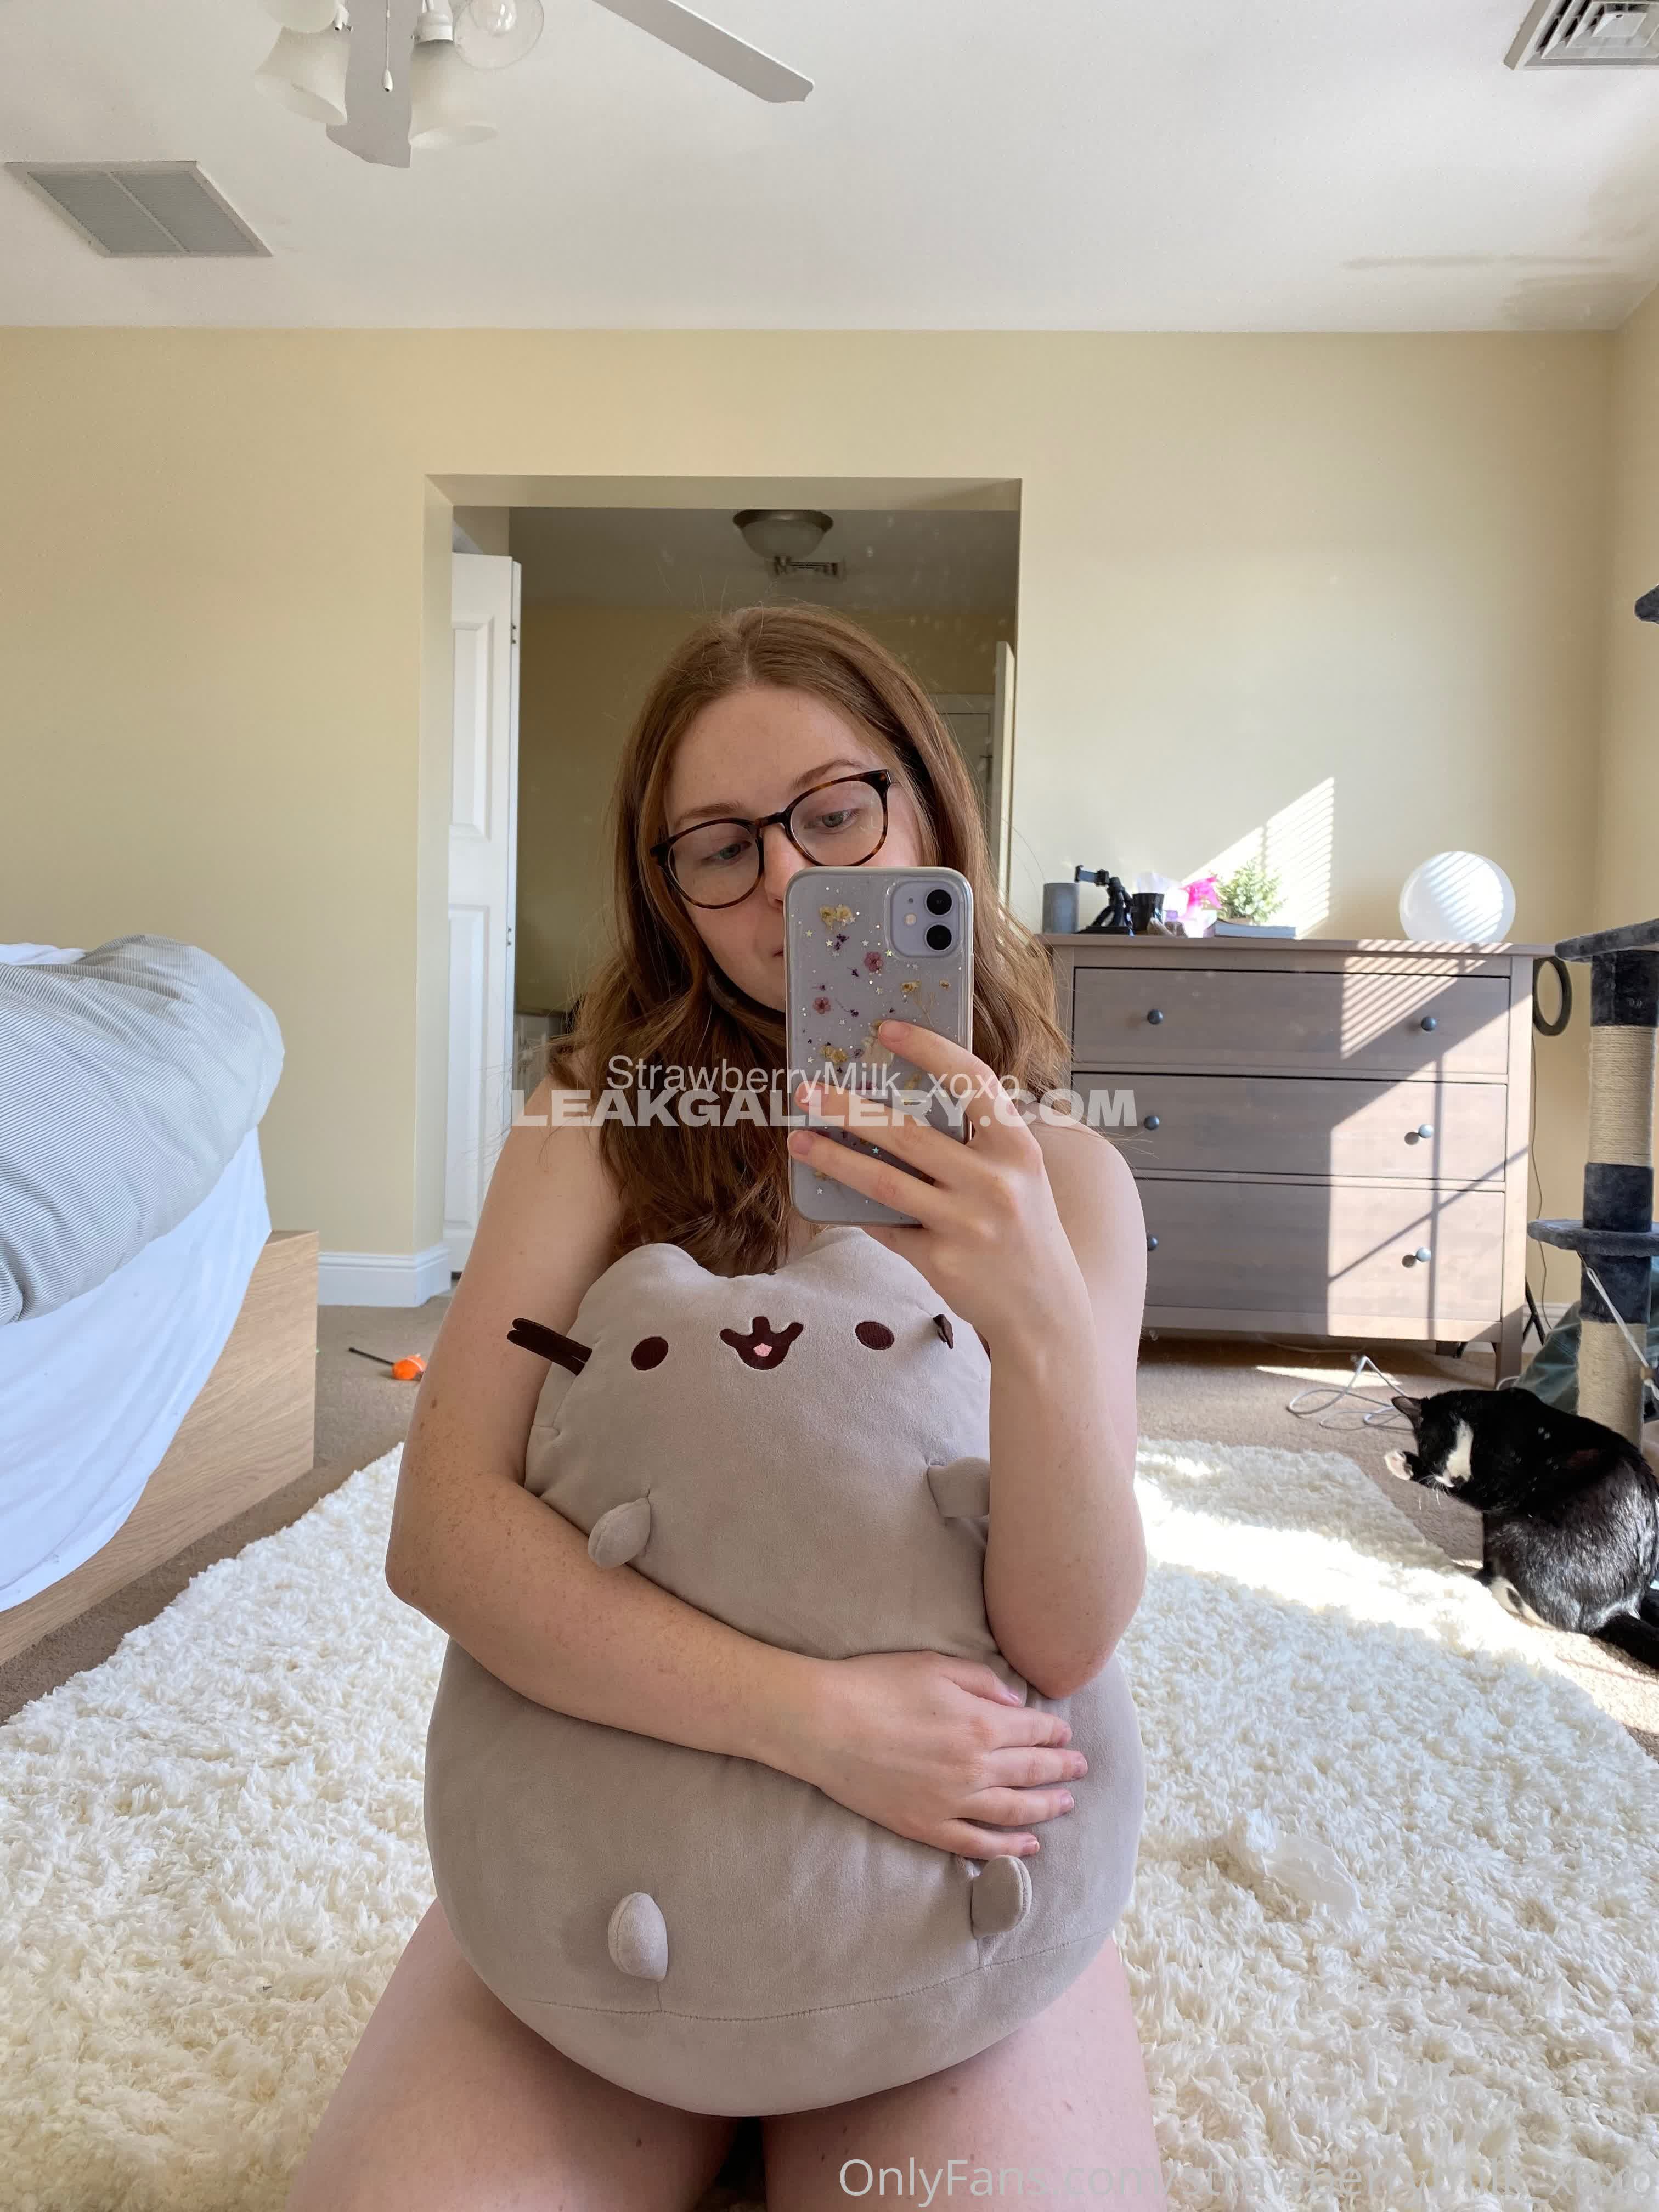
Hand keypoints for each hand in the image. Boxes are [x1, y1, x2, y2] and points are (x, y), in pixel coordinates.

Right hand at [773, 1650, 1087, 1860]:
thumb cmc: (875, 1684)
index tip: (1066, 1733)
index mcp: (980, 1724)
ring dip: (1045, 1808)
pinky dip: (1007, 1848)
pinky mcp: (925, 1826)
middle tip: (1080, 1768)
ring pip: (1013, 1812)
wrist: (823, 1724)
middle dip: (1061, 1768)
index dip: (1055, 1732)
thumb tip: (1015, 1701)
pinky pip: (977, 1844)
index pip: (1034, 1730)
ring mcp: (951, 1802)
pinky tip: (1028, 1846)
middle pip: (1032, 1771)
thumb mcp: (934, 1665)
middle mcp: (975, 1768)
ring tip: (1065, 1804)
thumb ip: (981, 1682)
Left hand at [791, 1018, 1084, 1350]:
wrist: (1044, 1312)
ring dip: (834, 1157)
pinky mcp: (940, 1261)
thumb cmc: (1023, 1231)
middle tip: (808, 1090)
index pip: (974, 1081)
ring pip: (884, 1181)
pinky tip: (832, 1195)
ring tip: (799, 1140)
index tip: (886, 1029)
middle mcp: (995, 1182)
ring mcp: (967, 1224)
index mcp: (1019, 1148)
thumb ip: (977, 1142)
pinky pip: (886, 1226)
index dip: (930, 1049)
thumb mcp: (1020, 1177)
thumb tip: (899, 1107)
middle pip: (908, 1133)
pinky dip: (858, 1211)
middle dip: (849, 1108)